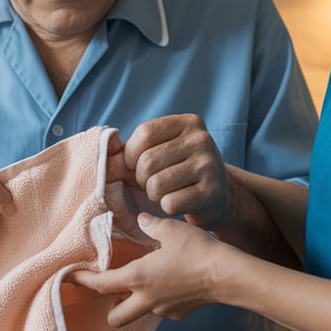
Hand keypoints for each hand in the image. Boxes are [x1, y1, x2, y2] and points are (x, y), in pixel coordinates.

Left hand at [70, 213, 227, 326]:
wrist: (227, 275)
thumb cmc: (197, 250)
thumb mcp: (170, 230)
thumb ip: (149, 224)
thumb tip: (140, 218)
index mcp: (137, 277)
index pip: (100, 284)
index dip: (82, 281)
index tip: (69, 277)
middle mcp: (146, 299)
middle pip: (115, 317)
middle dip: (108, 307)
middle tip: (109, 289)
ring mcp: (163, 310)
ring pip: (138, 313)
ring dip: (134, 302)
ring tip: (142, 283)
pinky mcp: (179, 314)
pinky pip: (160, 309)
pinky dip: (158, 299)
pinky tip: (169, 284)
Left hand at [123, 114, 233, 229]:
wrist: (222, 196)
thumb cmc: (182, 170)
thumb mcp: (167, 148)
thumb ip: (140, 147)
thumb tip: (108, 159)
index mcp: (189, 123)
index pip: (144, 133)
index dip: (131, 154)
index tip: (135, 165)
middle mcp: (201, 140)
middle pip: (147, 161)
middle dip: (140, 178)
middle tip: (152, 183)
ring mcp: (209, 166)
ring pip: (155, 184)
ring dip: (153, 194)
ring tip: (165, 192)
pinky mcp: (211, 193)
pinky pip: (169, 203)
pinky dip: (166, 207)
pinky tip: (178, 202)